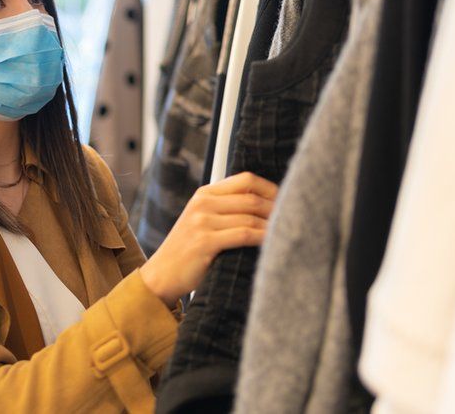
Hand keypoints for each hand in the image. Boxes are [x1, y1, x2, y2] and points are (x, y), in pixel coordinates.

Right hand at [139, 172, 277, 305]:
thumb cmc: (188, 251)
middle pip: (251, 198)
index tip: (286, 200)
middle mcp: (203, 203)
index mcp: (204, 194)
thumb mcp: (202, 221)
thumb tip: (265, 206)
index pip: (245, 180)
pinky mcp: (205, 241)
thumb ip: (226, 209)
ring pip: (250, 217)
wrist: (161, 275)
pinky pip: (243, 234)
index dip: (270, 188)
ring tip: (286, 233)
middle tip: (293, 219)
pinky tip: (272, 243)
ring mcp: (202, 221)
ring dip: (272, 226)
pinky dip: (262, 238)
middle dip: (276, 209)